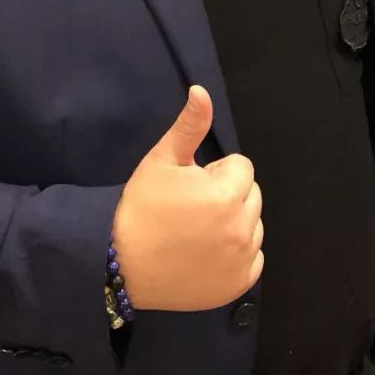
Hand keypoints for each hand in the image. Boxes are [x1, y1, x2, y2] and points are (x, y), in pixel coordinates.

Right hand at [111, 86, 263, 311]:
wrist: (121, 267)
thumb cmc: (141, 209)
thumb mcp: (162, 161)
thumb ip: (189, 126)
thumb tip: (202, 91)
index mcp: (227, 194)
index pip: (241, 168)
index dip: (214, 172)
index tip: (189, 187)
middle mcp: (242, 228)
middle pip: (251, 195)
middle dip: (228, 195)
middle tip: (191, 208)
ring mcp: (243, 259)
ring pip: (253, 225)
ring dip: (234, 223)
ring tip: (197, 231)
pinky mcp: (239, 284)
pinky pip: (253, 258)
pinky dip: (237, 255)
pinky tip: (206, 254)